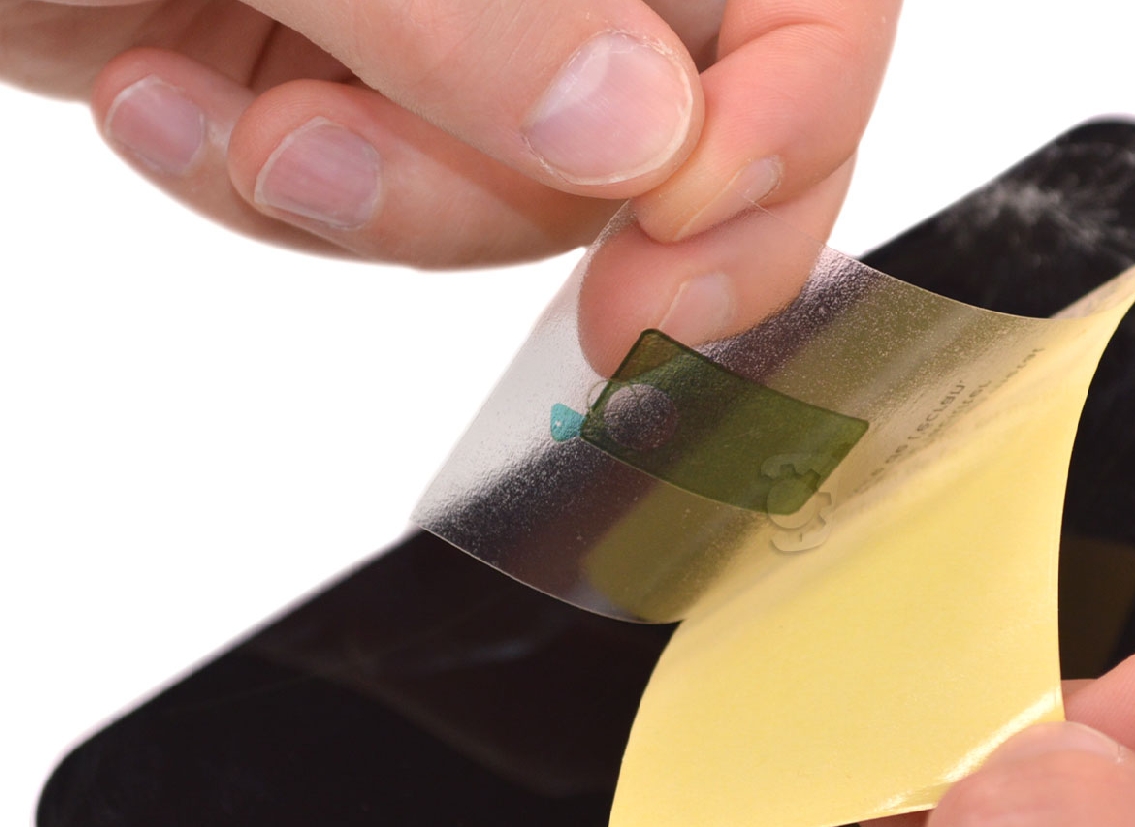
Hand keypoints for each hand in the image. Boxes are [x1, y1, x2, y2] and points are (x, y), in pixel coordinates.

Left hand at [0, 1, 896, 284]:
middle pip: (694, 122)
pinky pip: (403, 210)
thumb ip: (467, 3)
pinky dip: (288, 198)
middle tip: (565, 317)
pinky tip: (169, 102)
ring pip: (539, 196)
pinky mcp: (376, 85)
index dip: (795, 114)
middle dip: (569, 213)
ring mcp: (471, 21)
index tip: (681, 220)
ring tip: (244, 129)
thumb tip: (643, 140)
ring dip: (388, 206)